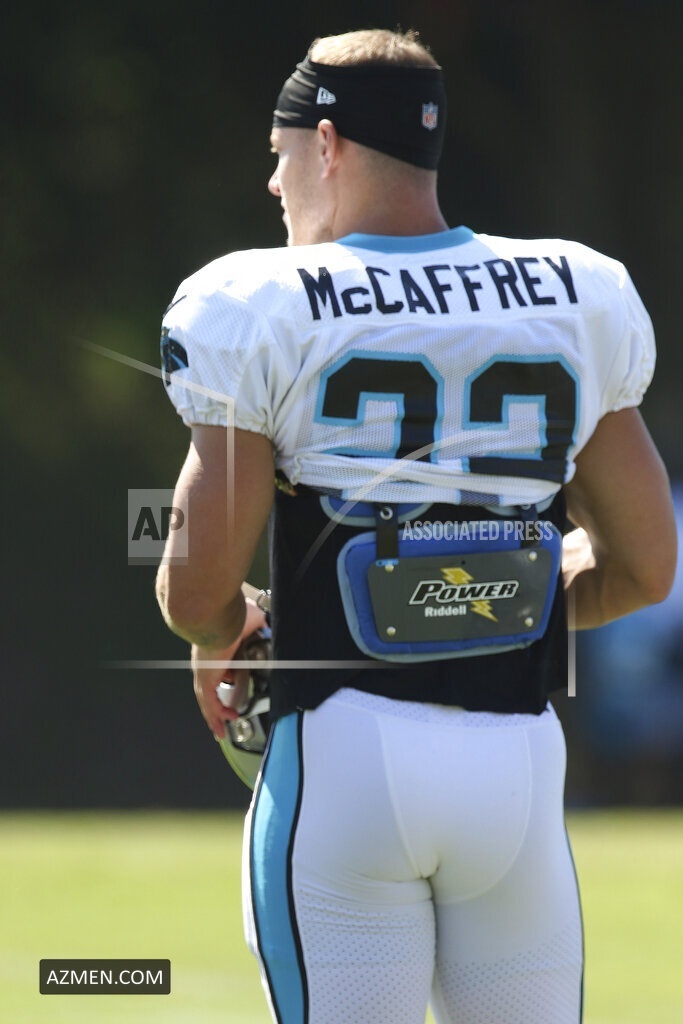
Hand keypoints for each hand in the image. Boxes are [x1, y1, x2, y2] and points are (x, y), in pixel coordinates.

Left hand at [191, 598, 266, 738]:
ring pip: (206, 700)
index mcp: (215, 647)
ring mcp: (204, 671)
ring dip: (214, 716)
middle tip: (222, 716)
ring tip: (221, 730)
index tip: (232, 683)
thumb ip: (259, 624)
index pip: (217, 668)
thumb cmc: (229, 613)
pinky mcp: (205, 678)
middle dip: (213, 705)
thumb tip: (266, 625)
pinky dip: (217, 714)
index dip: (224, 677)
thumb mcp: (251, 619)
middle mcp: (206, 662)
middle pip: (207, 689)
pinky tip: (228, 719)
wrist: (215, 614)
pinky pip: (210, 703)